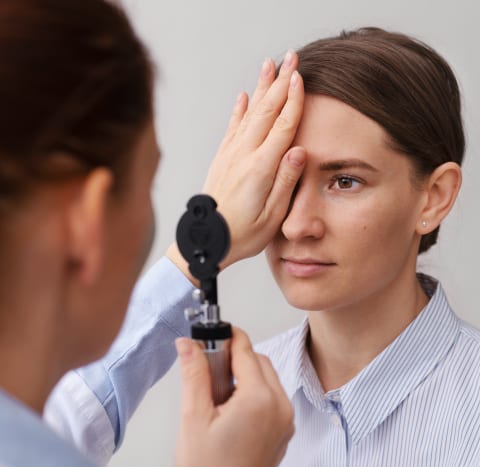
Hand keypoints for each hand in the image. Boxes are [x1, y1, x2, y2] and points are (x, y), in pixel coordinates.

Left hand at [167, 51, 304, 277]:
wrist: (206, 242)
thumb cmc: (242, 234)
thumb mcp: (271, 216)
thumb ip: (286, 182)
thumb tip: (298, 150)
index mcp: (261, 169)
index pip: (282, 126)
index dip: (293, 101)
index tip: (301, 77)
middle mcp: (243, 155)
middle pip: (266, 111)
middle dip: (280, 82)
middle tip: (291, 57)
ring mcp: (230, 155)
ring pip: (249, 113)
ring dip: (261, 87)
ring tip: (270, 64)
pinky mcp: (222, 160)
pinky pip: (233, 128)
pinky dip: (240, 109)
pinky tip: (244, 96)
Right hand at [175, 328, 293, 466]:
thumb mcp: (193, 417)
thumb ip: (194, 374)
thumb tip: (189, 344)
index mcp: (259, 400)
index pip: (245, 350)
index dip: (226, 337)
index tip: (211, 335)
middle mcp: (279, 407)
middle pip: (259, 361)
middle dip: (235, 357)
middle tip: (209, 368)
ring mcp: (285, 420)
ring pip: (267, 378)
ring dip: (245, 374)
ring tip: (218, 393)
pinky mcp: (284, 431)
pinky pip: (272, 397)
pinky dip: (255, 392)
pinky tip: (231, 407)